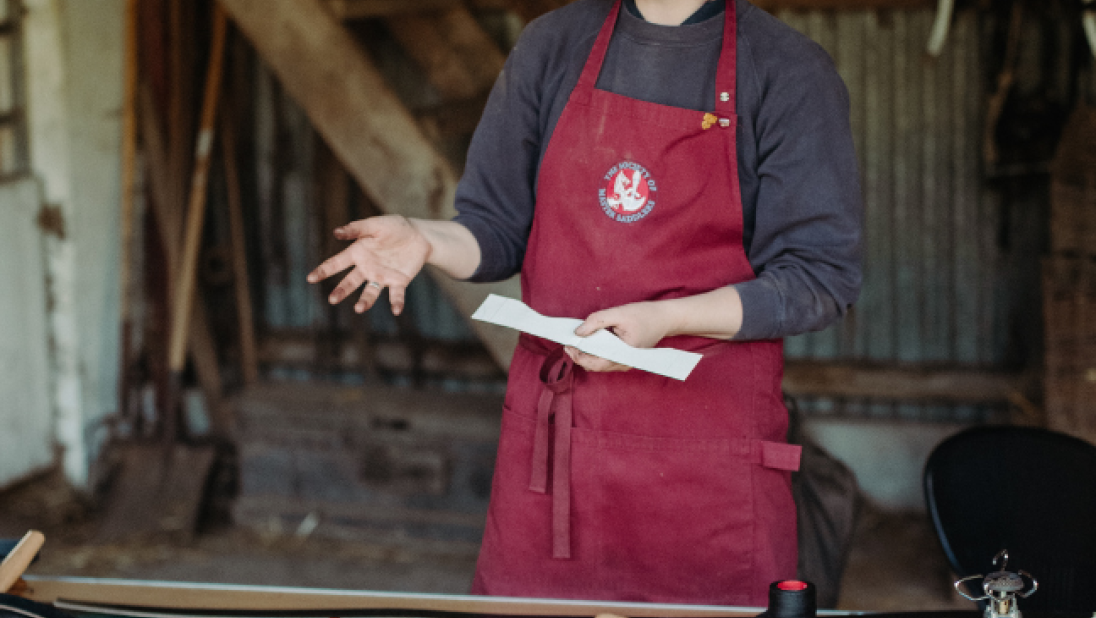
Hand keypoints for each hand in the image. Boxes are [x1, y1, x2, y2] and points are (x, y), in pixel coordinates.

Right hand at [306, 215, 429, 314]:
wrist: (419, 236)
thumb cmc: (395, 227)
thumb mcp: (376, 224)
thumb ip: (357, 229)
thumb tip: (336, 233)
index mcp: (358, 253)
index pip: (337, 263)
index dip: (323, 270)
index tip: (310, 278)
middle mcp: (367, 268)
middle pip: (350, 281)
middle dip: (341, 290)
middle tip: (332, 299)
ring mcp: (382, 276)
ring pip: (370, 292)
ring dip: (365, 301)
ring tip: (359, 308)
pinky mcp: (398, 282)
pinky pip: (395, 294)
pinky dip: (395, 302)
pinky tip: (396, 310)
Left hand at [564, 301, 671, 372]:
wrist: (665, 318)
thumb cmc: (645, 315)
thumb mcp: (619, 313)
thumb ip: (597, 321)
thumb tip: (578, 333)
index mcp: (623, 355)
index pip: (595, 363)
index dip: (578, 356)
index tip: (567, 344)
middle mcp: (623, 363)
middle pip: (595, 366)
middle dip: (579, 355)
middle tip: (567, 342)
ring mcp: (624, 362)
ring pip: (599, 364)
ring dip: (586, 354)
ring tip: (575, 341)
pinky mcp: (624, 357)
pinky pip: (605, 359)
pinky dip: (594, 352)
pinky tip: (588, 341)